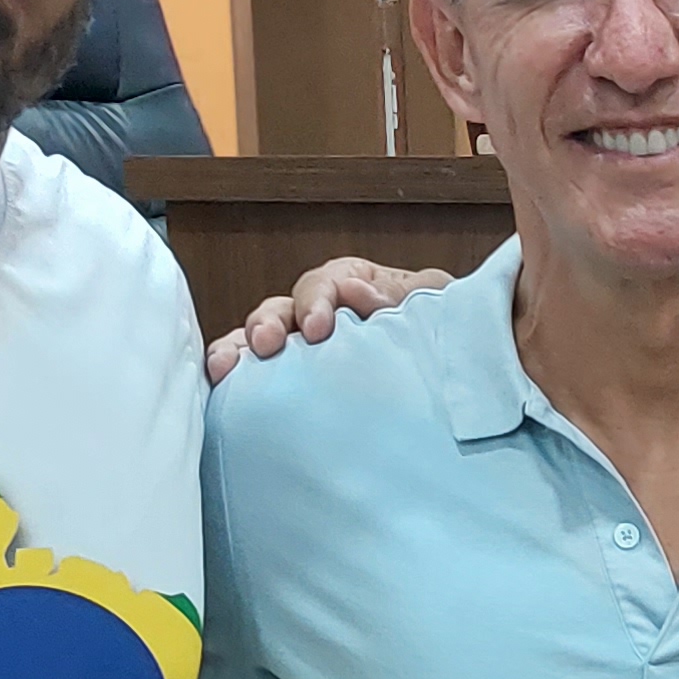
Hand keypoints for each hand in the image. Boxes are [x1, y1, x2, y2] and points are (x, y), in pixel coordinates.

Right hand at [204, 256, 448, 380]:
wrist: (457, 389)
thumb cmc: (441, 333)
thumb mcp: (435, 303)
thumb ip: (403, 294)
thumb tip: (355, 292)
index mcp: (353, 287)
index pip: (325, 284)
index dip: (316, 301)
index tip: (317, 328)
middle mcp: (318, 318)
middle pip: (280, 312)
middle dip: (268, 324)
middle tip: (266, 344)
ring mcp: (302, 355)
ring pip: (257, 345)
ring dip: (240, 352)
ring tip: (225, 369)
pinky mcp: (294, 391)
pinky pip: (258, 384)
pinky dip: (236, 386)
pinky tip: (221, 394)